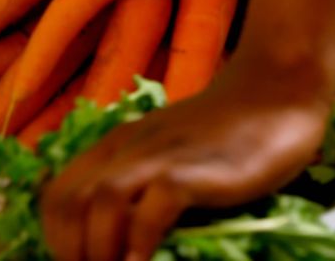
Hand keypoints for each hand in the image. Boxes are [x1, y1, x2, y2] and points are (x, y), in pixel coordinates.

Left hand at [40, 59, 332, 260]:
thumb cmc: (230, 132)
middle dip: (71, 251)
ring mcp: (161, 155)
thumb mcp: (172, 156)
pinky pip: (154, 205)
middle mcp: (128, 149)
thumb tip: (126, 240)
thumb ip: (146, 187)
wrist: (278, 89)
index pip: (57, 197)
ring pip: (100, 202)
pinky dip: (140, 240)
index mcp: (116, 148)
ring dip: (99, 250)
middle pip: (68, 203)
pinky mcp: (195, 168)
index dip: (56, 239)